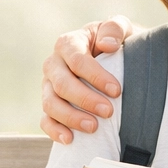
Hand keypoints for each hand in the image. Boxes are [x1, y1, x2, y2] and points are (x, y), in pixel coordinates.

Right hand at [40, 16, 135, 142]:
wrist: (115, 55)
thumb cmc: (118, 41)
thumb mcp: (121, 28)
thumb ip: (115, 28)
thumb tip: (107, 45)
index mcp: (69, 43)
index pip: (77, 60)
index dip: (95, 76)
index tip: (117, 91)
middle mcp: (54, 64)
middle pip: (61, 84)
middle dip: (85, 99)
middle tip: (108, 112)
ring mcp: (49, 85)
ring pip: (50, 103)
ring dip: (70, 117)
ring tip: (93, 128)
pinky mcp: (50, 103)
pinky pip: (45, 119)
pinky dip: (54, 130)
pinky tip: (69, 140)